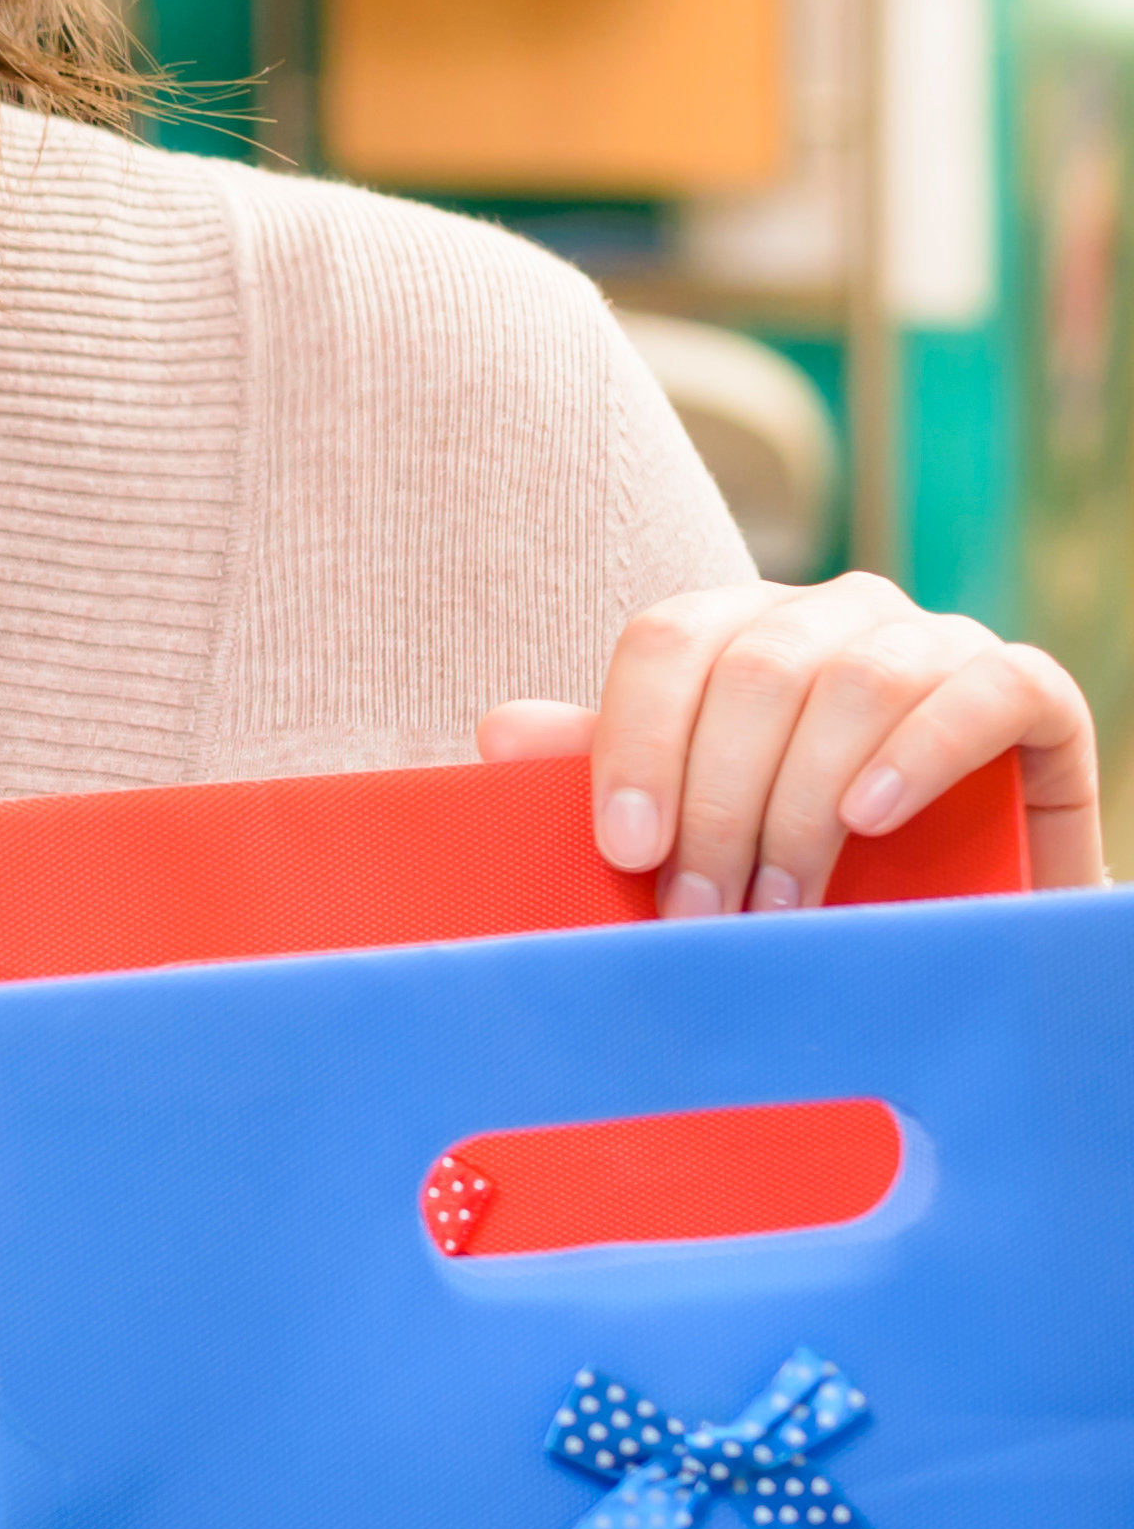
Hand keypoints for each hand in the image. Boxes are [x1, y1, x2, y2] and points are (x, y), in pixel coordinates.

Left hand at [479, 573, 1107, 909]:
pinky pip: (982, 690)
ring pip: (856, 682)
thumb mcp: (700, 819)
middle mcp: (834, 616)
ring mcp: (935, 642)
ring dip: (805, 804)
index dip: (637, 741)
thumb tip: (500, 732)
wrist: (959, 900)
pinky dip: (918, 754)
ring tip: (781, 903)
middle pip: (756, 671)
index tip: (625, 850)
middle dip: (718, 804)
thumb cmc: (802, 855)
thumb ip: (612, 771)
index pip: (667, 643)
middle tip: (701, 912)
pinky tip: (870, 819)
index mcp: (740, 632)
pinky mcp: (1027, 687)